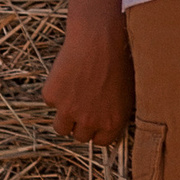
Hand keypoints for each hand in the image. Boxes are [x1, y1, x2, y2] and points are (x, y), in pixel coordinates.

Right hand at [44, 13, 134, 146]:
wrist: (99, 37)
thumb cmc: (119, 57)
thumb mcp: (128, 90)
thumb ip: (116, 111)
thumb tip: (109, 121)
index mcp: (112, 122)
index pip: (101, 141)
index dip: (97, 130)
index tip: (95, 121)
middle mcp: (90, 121)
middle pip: (80, 137)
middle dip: (80, 124)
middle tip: (83, 105)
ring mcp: (69, 110)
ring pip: (61, 127)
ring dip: (65, 116)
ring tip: (72, 96)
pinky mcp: (52, 96)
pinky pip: (51, 101)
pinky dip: (56, 91)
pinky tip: (66, 74)